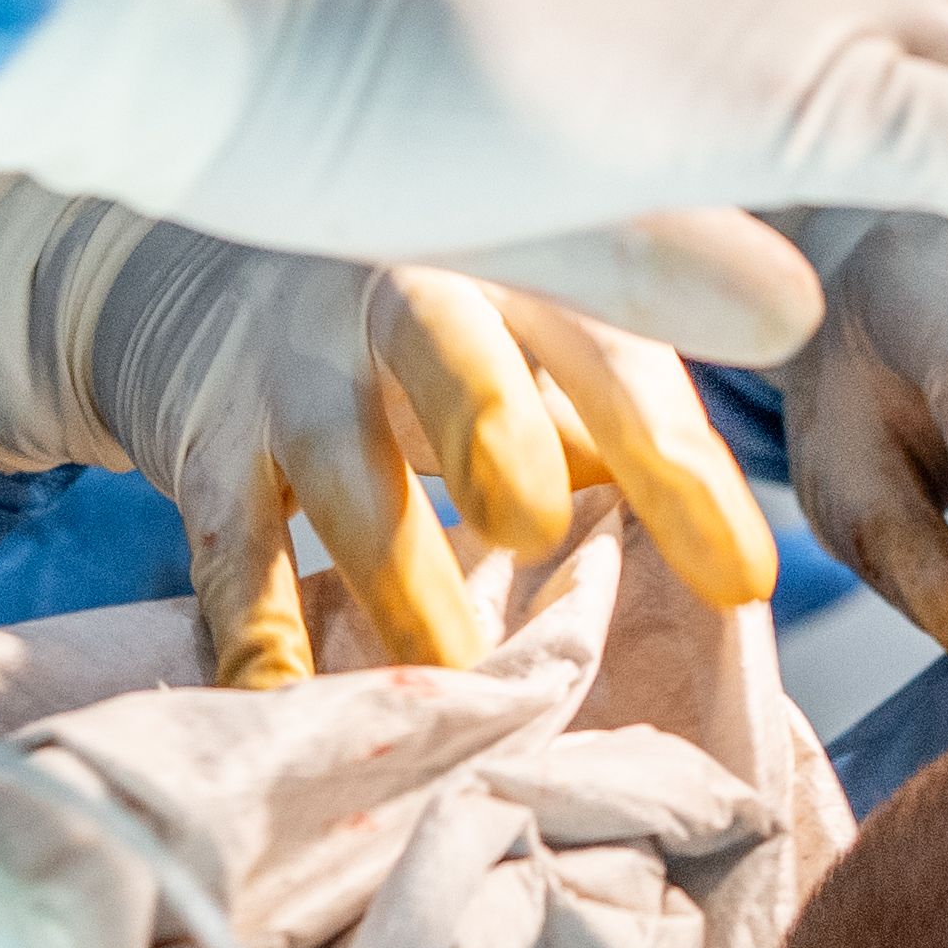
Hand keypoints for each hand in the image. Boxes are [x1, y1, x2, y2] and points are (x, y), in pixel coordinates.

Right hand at [0, 169, 771, 686]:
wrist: (204, 242)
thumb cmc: (433, 314)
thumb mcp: (534, 323)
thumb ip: (622, 413)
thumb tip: (742, 568)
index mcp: (519, 266)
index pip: (611, 353)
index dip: (676, 458)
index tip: (743, 582)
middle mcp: (401, 292)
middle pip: (448, 348)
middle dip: (489, 428)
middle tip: (536, 526)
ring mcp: (291, 366)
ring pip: (341, 467)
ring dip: (397, 577)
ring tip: (456, 678)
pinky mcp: (204, 441)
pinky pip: (226, 547)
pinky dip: (252, 634)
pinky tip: (284, 705)